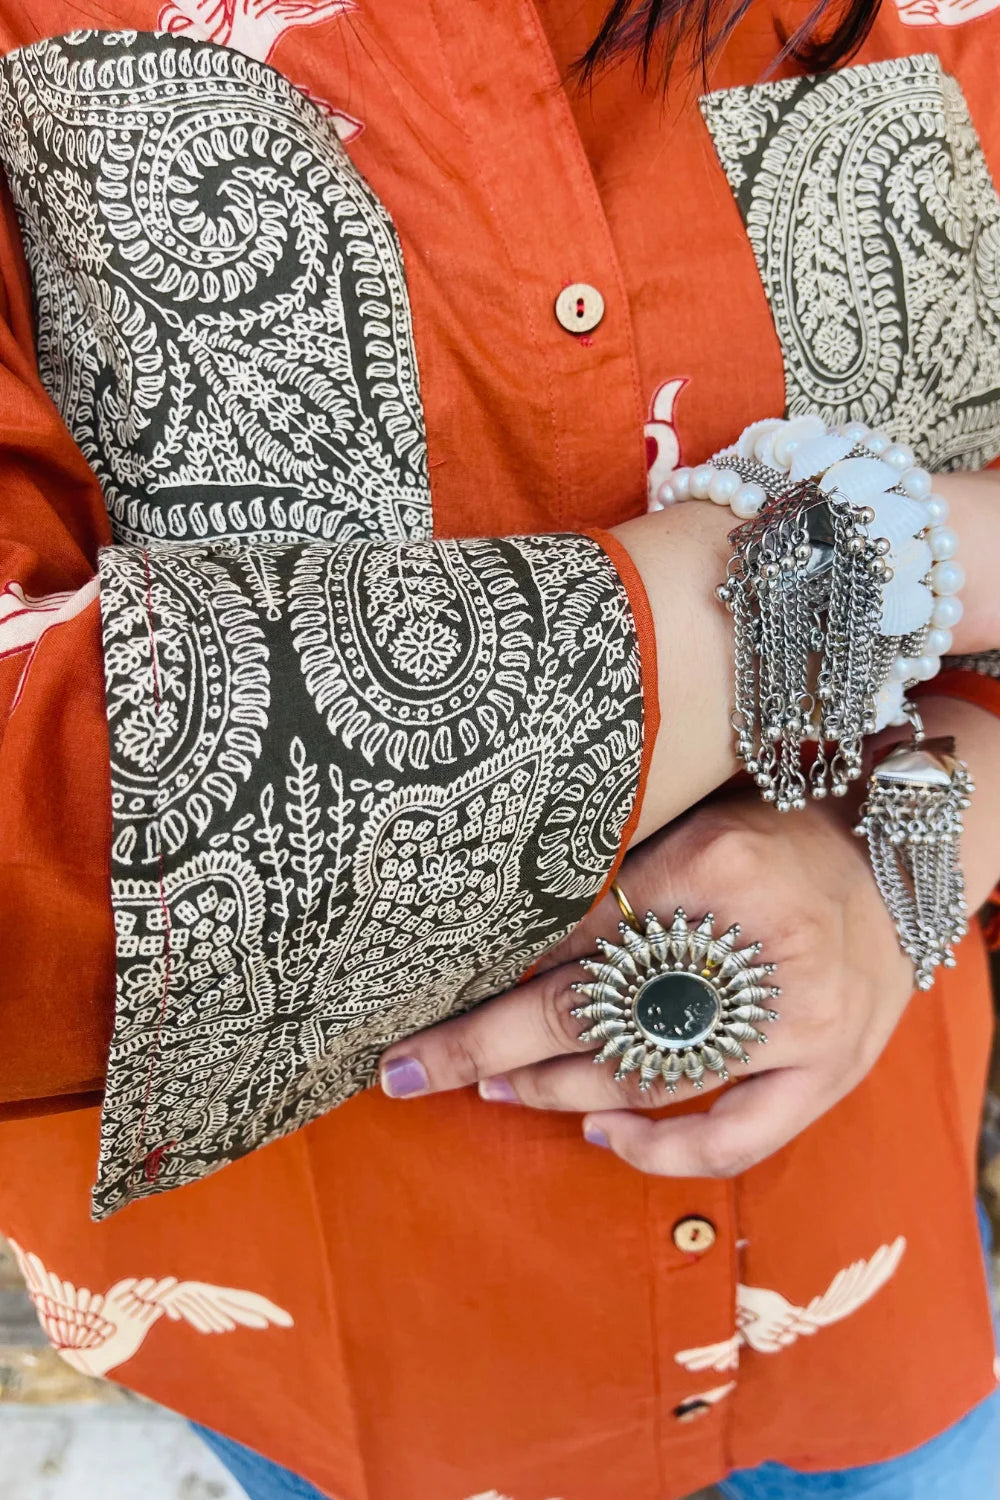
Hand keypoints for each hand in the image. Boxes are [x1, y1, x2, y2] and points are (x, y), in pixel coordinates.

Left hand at [380, 792, 915, 1176]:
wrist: (905, 858)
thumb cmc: (785, 831)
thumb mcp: (698, 820)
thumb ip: (619, 874)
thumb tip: (512, 930)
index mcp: (713, 862)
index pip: (573, 930)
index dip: (491, 970)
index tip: (420, 1000)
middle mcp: (754, 947)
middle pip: (588, 1012)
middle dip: (483, 1047)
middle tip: (409, 1070)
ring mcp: (794, 1021)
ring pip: (642, 1076)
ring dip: (549, 1089)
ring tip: (487, 1088)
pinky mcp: (825, 1070)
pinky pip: (731, 1138)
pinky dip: (658, 1150)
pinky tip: (599, 1137)